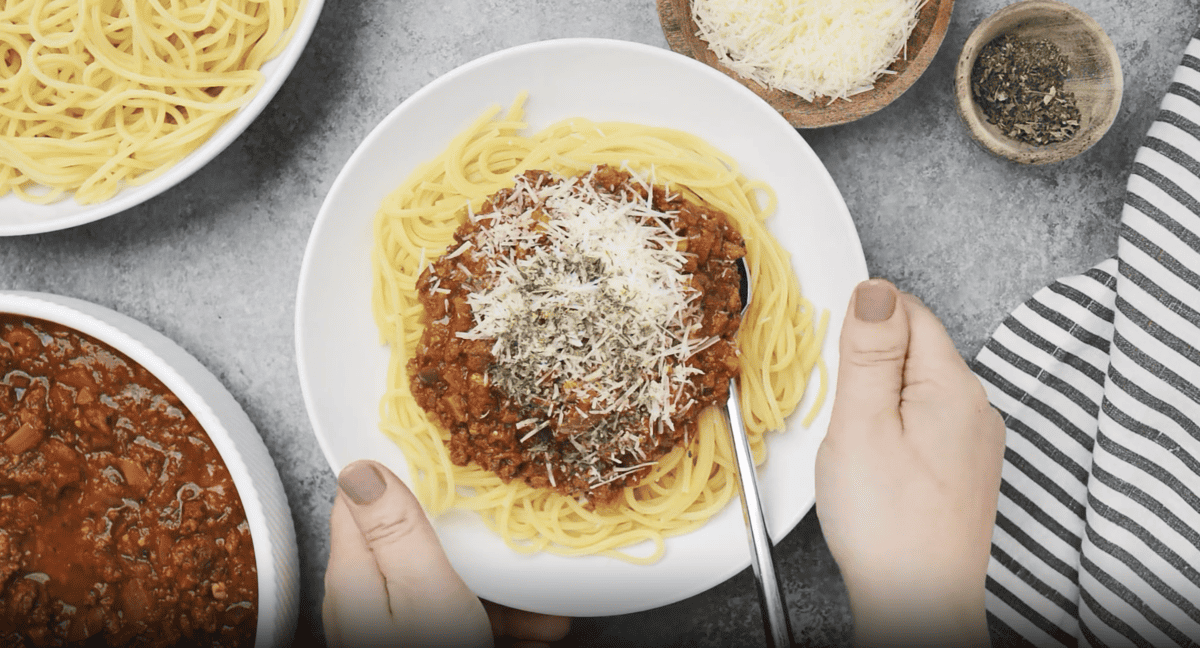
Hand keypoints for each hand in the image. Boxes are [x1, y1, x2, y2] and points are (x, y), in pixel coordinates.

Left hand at [323, 460, 570, 646]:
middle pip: (411, 541)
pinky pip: (455, 620)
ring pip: (443, 583)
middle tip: (513, 536)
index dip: (406, 472)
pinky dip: (495, 621)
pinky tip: (536, 632)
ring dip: (494, 587)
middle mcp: (364, 601)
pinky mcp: (419, 646)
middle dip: (468, 538)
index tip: (453, 459)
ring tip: (542, 607)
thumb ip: (396, 532)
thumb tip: (361, 467)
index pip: (363, 498)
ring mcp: (390, 630)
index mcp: (355, 576)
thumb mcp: (425, 595)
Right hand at [815, 279, 1004, 647]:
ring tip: (858, 447)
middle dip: (868, 367)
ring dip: (878, 401)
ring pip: (915, 388)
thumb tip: (875, 288)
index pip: (908, 311)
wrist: (917, 602)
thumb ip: (869, 352)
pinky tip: (876, 467)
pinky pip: (922, 423)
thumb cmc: (889, 527)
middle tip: (845, 418)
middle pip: (913, 348)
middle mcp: (975, 408)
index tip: (839, 363)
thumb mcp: (862, 424)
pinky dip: (892, 431)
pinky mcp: (961, 469)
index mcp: (953, 386)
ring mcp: (972, 441)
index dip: (863, 326)